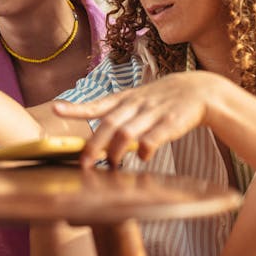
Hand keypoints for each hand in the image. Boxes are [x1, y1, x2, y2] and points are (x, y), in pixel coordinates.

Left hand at [53, 71, 222, 167]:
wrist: (199, 90)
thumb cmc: (161, 100)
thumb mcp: (137, 101)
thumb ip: (116, 117)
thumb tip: (95, 141)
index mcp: (125, 99)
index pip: (97, 105)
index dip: (76, 108)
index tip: (56, 108)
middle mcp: (136, 104)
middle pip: (109, 124)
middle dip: (94, 145)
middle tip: (84, 163)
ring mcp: (153, 112)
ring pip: (128, 131)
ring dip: (117, 150)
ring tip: (111, 164)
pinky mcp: (171, 122)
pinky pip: (155, 136)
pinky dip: (146, 147)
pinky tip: (143, 157)